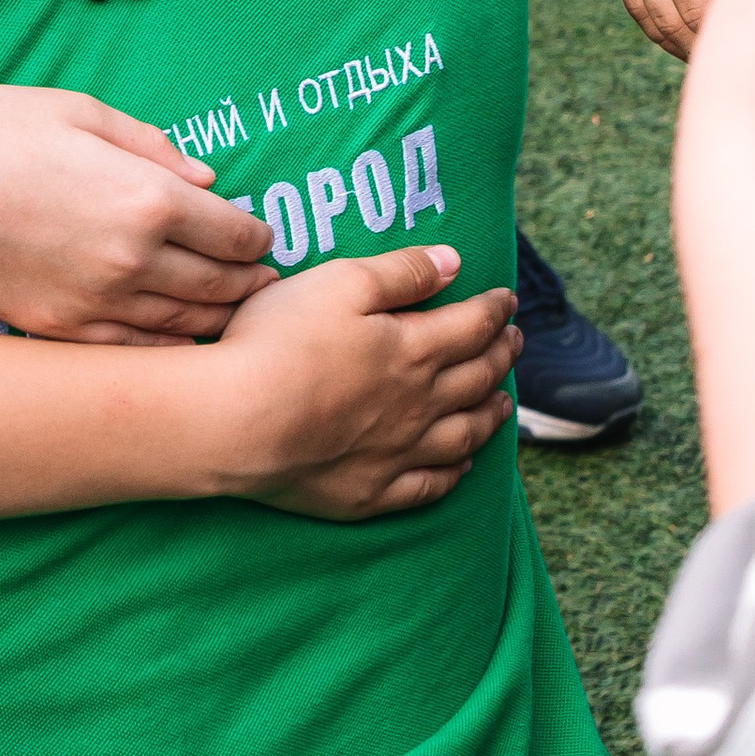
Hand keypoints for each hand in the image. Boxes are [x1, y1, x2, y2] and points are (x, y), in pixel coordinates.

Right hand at [0, 83, 276, 341]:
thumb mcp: (78, 111)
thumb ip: (151, 146)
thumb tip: (204, 180)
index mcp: (148, 198)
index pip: (237, 233)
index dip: (257, 234)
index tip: (258, 234)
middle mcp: (134, 260)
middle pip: (221, 285)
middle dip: (249, 280)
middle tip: (264, 280)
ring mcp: (97, 303)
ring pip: (185, 324)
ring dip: (218, 317)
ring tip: (233, 309)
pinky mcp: (60, 328)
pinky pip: (134, 349)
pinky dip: (166, 347)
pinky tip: (176, 339)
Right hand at [213, 246, 518, 517]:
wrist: (239, 422)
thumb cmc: (281, 342)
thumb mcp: (339, 283)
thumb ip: (401, 272)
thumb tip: (454, 263)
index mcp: (413, 348)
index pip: (472, 325)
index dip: (495, 310)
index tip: (508, 300)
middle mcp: (419, 403)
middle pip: (476, 378)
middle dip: (501, 356)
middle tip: (515, 343)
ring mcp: (398, 452)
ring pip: (464, 434)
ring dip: (490, 416)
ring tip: (504, 403)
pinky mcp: (371, 492)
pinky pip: (429, 486)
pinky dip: (453, 473)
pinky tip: (463, 466)